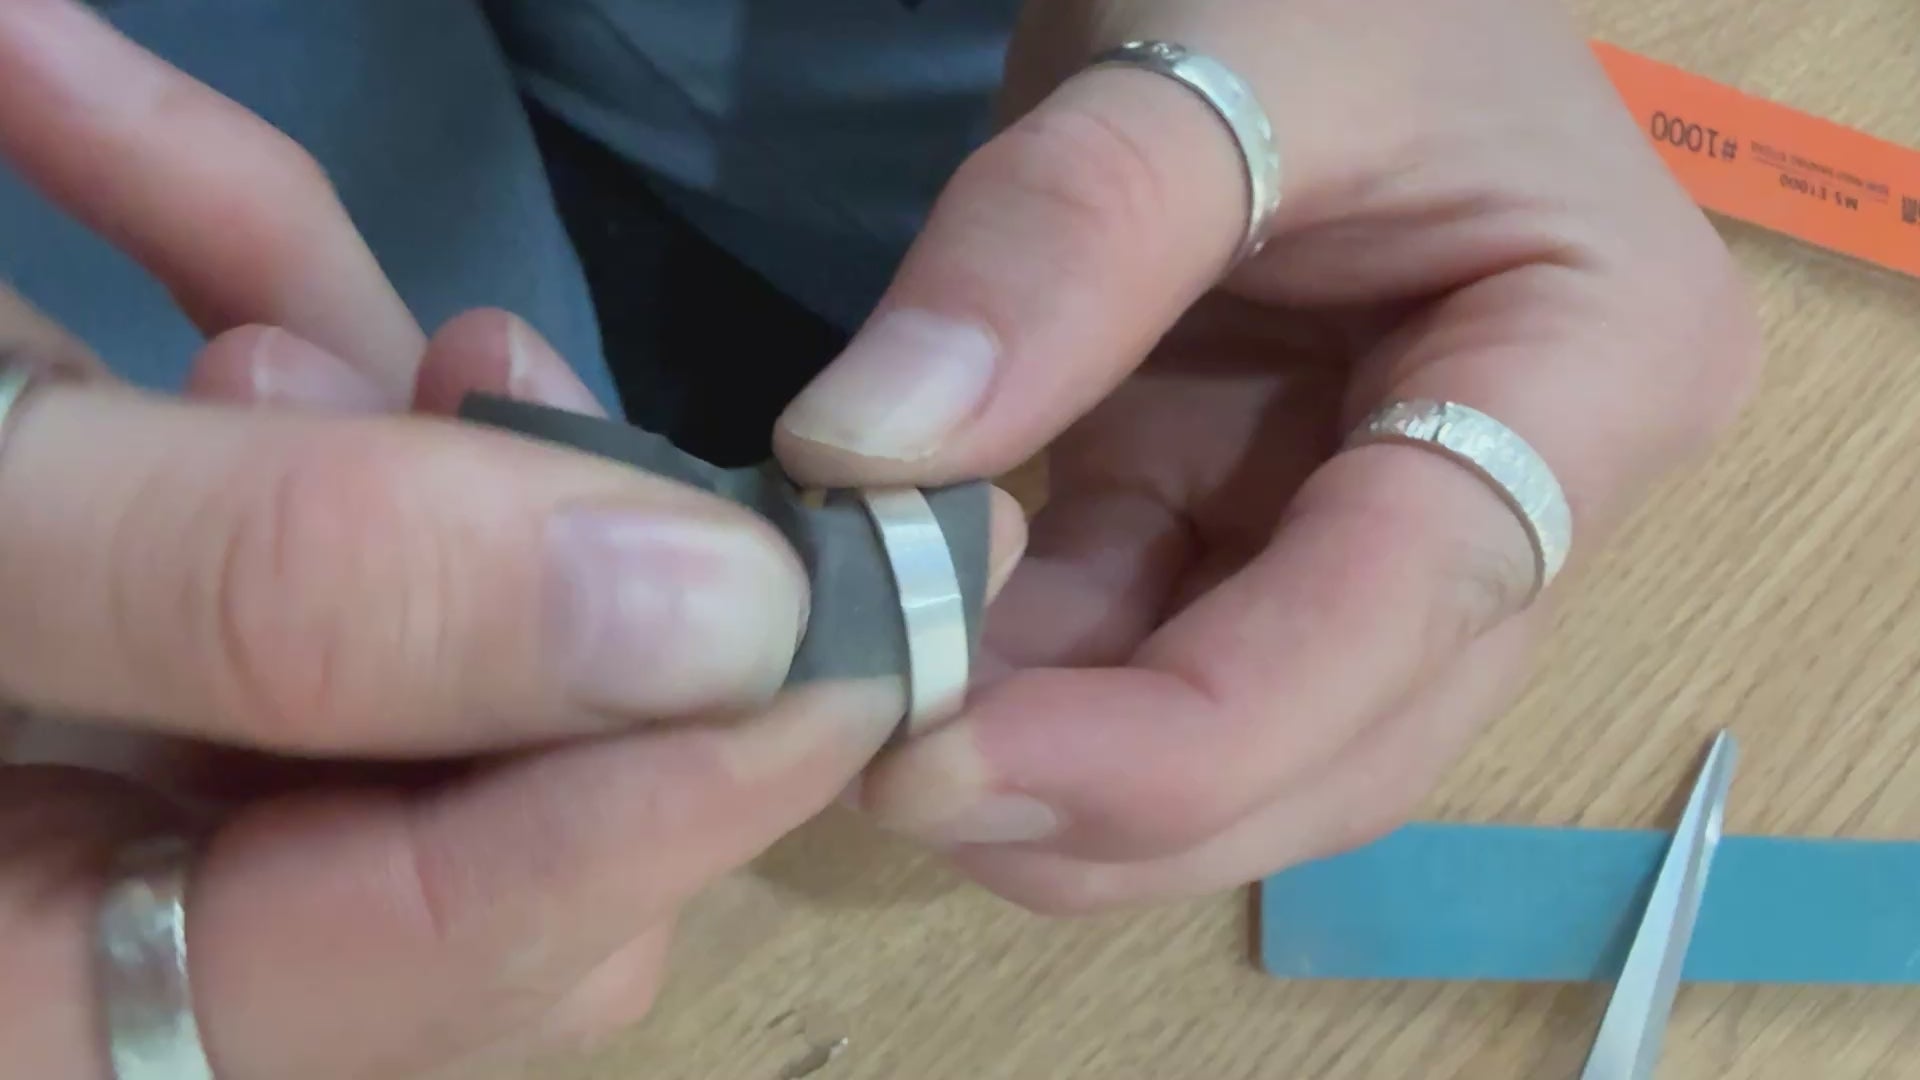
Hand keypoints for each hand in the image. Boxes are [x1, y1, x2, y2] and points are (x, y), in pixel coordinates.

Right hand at [0, 3, 1021, 1075]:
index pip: (430, 951)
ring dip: (371, 430)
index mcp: (62, 994)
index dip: (640, 808)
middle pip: (454, 797)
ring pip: (379, 601)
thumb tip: (710, 622)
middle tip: (501, 420)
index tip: (843, 654)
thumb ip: (285, 591)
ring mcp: (111, 697)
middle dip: (514, 598)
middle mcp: (117, 878)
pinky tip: (81, 98)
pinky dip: (211, 270)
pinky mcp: (97, 522)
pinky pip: (233, 442)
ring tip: (262, 329)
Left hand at [776, 0, 1761, 911]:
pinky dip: (1042, 692)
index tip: (952, 768)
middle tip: (899, 788)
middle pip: (1354, 730)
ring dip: (1077, 780)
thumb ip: (1059, 242)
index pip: (1404, 611)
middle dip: (1130, 799)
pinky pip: (1164, 649)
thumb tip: (861, 453)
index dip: (1185, 737)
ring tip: (890, 749)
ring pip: (1262, 738)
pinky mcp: (1264, 516)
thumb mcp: (1206, 48)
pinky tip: (923, 686)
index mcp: (1597, 365)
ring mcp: (1391, 520)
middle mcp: (1527, 487)